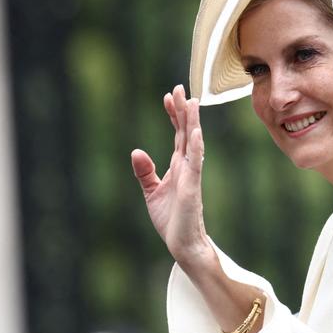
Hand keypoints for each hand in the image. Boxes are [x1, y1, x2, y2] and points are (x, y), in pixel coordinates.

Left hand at [131, 85, 210, 266]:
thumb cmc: (171, 220)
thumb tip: (136, 150)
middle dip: (183, 110)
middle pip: (186, 132)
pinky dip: (196, 147)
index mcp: (179, 166)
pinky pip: (195, 164)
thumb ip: (145, 171)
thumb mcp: (151, 192)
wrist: (182, 245)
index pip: (178, 134)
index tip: (169, 96)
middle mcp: (188, 167)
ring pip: (193, 143)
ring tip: (191, 102)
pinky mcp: (192, 188)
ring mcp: (192, 176)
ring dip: (192, 122)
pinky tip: (195, 132)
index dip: (174, 115)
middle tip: (179, 87)